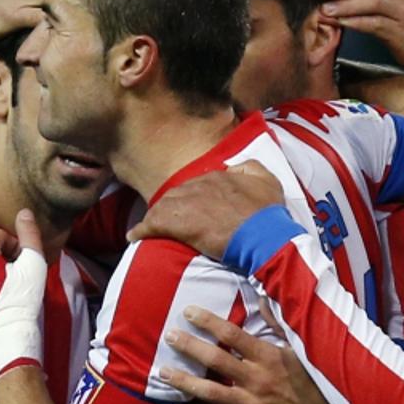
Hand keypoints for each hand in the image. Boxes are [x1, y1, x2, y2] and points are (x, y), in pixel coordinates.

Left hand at [126, 161, 284, 258]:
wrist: (264, 236)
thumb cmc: (268, 213)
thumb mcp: (268, 181)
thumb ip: (251, 167)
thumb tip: (234, 167)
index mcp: (219, 176)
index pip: (198, 183)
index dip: (194, 196)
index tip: (193, 207)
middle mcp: (200, 185)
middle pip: (177, 193)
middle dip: (172, 205)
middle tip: (170, 219)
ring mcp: (187, 203)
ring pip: (163, 206)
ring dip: (156, 217)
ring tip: (151, 227)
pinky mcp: (178, 223)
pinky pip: (152, 224)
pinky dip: (141, 230)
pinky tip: (134, 236)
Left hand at [158, 306, 345, 403]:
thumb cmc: (316, 383)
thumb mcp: (302, 349)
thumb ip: (278, 325)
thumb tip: (262, 298)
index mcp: (269, 357)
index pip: (232, 335)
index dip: (208, 322)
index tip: (188, 312)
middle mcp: (257, 380)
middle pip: (215, 360)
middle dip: (189, 346)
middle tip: (169, 336)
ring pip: (210, 393)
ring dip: (184, 382)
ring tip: (163, 372)